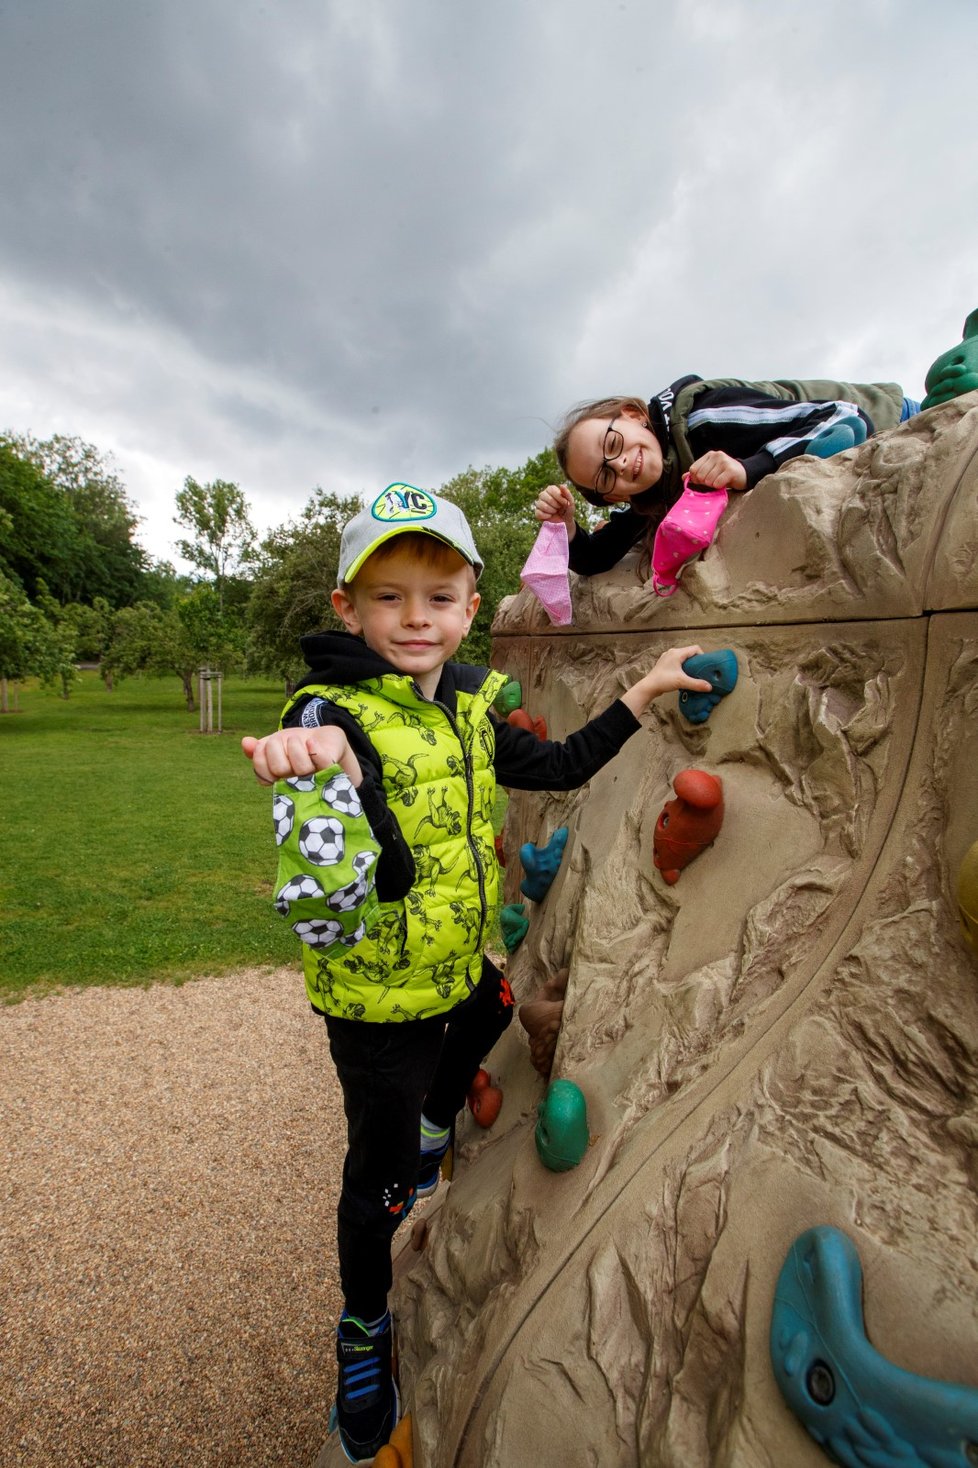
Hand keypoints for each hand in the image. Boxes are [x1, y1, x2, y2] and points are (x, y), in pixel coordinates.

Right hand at [241, 726, 362, 787]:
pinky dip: (314, 749)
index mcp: (279, 780)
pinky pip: (323, 762)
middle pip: (280, 769)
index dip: (259, 758)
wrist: (324, 739)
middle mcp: (296, 782)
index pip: (263, 777)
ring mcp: (313, 776)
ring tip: (295, 738)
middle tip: (280, 740)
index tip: (262, 745)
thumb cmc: (295, 745)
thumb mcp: (273, 744)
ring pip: (301, 767)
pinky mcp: (330, 768)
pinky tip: (310, 741)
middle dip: (275, 747)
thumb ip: (258, 748)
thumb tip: (245, 742)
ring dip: (294, 746)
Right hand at [533, 483, 576, 538]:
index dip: (558, 496)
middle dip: (554, 504)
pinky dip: (546, 516)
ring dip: (550, 510)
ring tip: (555, 512)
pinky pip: (538, 513)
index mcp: (551, 489)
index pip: (550, 489)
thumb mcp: (571, 502)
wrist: (565, 521)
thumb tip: (561, 485)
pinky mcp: (537, 512)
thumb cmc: (568, 509)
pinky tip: (550, 516)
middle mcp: (543, 494)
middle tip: (559, 508)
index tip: (564, 503)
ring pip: (540, 504)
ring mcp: (539, 503)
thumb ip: (567, 493)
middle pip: (543, 495)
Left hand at [620, 645, 712, 717]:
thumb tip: (710, 687)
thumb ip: (696, 684)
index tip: (705, 666)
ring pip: (683, 657)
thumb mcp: (682, 682)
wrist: (648, 687)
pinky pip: (677, 662)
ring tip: (693, 674)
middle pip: (689, 652)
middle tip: (700, 671)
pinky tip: (683, 675)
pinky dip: (682, 667)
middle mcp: (672, 652)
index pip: (695, 648)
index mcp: (677, 653)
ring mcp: (667, 657)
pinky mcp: (664, 663)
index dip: (702, 656)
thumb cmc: (663, 681)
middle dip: (696, 661)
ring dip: (689, 664)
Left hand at [688, 451, 746, 491]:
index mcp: (709, 455)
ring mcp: (724, 462)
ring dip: (713, 485)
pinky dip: (719, 486)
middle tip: (714, 481)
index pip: (693, 469)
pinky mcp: (730, 470)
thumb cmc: (725, 474)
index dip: (696, 478)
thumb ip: (697, 473)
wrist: (744, 475)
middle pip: (700, 475)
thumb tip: (683, 477)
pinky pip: (717, 483)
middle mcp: (716, 455)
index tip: (704, 480)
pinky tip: (725, 483)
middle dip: (705, 483)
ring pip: (708, 480)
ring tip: (720, 481)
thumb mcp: (710, 471)